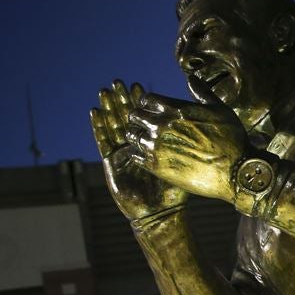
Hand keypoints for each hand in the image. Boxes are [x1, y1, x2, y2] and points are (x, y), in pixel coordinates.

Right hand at [91, 80, 187, 222]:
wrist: (163, 212)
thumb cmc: (177, 188)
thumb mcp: (186, 158)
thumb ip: (188, 139)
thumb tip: (199, 119)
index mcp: (153, 144)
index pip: (145, 117)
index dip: (141, 102)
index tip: (139, 86)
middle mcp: (136, 147)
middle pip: (127, 118)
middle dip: (122, 100)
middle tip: (118, 82)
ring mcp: (122, 154)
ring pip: (113, 126)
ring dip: (108, 108)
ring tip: (105, 91)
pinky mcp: (112, 164)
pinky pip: (104, 142)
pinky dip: (98, 127)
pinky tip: (95, 112)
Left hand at [124, 79, 248, 202]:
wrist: (235, 172)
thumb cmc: (232, 139)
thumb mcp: (221, 109)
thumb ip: (202, 93)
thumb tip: (191, 78)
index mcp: (175, 109)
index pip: (146, 99)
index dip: (148, 103)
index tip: (153, 110)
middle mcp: (162, 126)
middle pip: (134, 116)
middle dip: (139, 118)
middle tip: (146, 124)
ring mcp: (157, 147)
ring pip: (132, 136)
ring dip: (137, 136)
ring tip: (147, 140)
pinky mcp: (156, 167)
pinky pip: (135, 156)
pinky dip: (138, 154)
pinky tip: (148, 155)